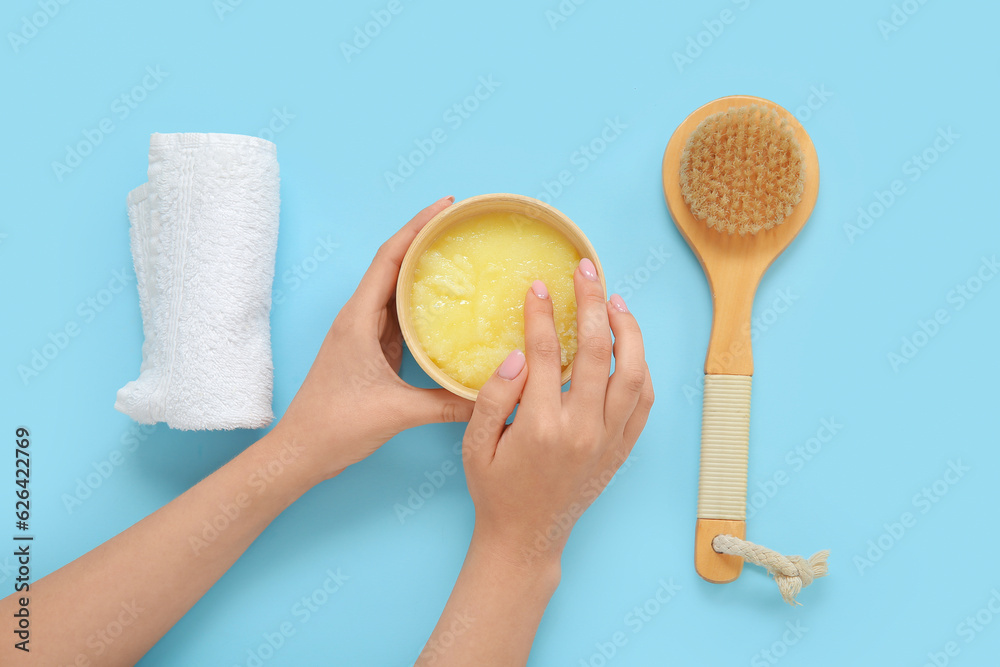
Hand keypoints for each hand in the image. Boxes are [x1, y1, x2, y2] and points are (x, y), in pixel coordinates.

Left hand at [272, 196, 474, 481]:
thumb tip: (487, 396)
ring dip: (421, 270)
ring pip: (395, 289)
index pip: (390, 258)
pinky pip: (398, 315)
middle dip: (424, 240)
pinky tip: (443, 303)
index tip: (445, 206)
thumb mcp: (398, 412)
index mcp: (359, 319)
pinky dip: (419, 303)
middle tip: (459, 225)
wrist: (302, 451)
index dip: (417, 227)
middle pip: (393, 265)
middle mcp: (359, 318)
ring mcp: (363, 333)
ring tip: (457, 254)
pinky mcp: (369, 350)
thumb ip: (445, 403)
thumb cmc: (336, 426)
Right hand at [462, 259, 653, 565]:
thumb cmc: (495, 490)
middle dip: (593, 302)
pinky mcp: (621, 450)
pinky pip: (644, 403)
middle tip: (586, 271)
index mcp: (541, 425)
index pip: (548, 352)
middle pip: (599, 351)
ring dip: (629, 332)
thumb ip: (494, 395)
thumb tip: (518, 354)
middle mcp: (583, 430)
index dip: (543, 313)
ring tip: (616, 300)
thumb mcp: (475, 444)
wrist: (525, 538)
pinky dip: (643, 370)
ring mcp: (608, 441)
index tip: (539, 286)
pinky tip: (630, 347)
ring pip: (634, 374)